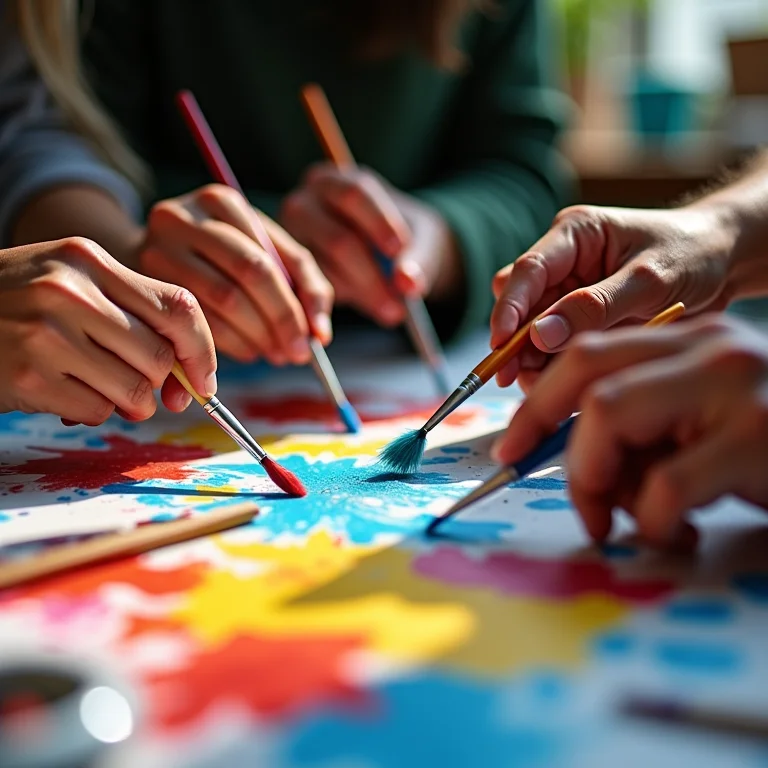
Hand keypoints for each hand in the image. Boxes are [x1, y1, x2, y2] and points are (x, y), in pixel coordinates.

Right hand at [0, 238, 216, 424]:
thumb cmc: (19, 305)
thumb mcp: (72, 284)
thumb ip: (133, 316)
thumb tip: (191, 379)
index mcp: (90, 260)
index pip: (179, 305)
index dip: (203, 350)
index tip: (204, 379)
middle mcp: (70, 290)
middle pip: (161, 355)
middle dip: (163, 385)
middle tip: (146, 390)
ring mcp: (46, 333)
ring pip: (135, 390)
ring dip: (129, 403)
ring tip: (100, 388)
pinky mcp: (27, 375)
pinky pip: (97, 411)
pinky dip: (93, 412)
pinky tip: (65, 392)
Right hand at [139, 184, 333, 363]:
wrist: (155, 254)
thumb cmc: (224, 257)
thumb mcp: (265, 253)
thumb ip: (304, 283)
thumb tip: (321, 334)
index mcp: (222, 202)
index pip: (268, 260)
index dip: (293, 306)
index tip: (310, 340)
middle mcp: (185, 217)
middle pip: (246, 276)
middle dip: (278, 321)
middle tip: (294, 353)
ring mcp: (157, 247)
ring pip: (220, 301)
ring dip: (255, 337)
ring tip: (273, 353)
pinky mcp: (143, 280)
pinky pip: (194, 320)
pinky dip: (228, 343)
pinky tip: (246, 350)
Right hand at [280, 164, 461, 324]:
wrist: (385, 255)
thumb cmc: (401, 239)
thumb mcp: (420, 241)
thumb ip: (418, 260)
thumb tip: (408, 283)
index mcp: (334, 181)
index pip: (354, 194)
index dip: (379, 224)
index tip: (401, 250)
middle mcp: (304, 204)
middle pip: (339, 241)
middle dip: (372, 278)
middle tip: (400, 307)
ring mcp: (291, 241)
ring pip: (327, 273)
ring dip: (362, 296)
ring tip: (392, 310)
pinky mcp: (289, 273)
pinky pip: (315, 292)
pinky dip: (346, 302)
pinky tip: (369, 305)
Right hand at [490, 204, 738, 388]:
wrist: (726, 262)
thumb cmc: (694, 253)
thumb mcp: (650, 279)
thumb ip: (595, 306)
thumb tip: (541, 335)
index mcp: (574, 235)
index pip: (527, 270)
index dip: (508, 309)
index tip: (500, 345)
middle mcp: (564, 263)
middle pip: (520, 305)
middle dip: (515, 343)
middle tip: (516, 378)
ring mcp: (570, 292)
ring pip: (532, 331)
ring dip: (533, 359)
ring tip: (543, 387)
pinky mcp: (581, 319)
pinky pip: (555, 346)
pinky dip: (555, 367)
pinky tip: (565, 385)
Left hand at [493, 315, 767, 549]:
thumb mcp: (701, 428)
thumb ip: (643, 427)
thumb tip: (567, 457)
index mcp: (690, 341)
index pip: (585, 355)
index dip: (537, 404)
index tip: (509, 448)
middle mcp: (710, 348)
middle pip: (588, 379)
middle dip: (555, 441)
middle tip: (563, 496)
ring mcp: (737, 385)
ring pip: (610, 417)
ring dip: (599, 482)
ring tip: (624, 519)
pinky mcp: (761, 434)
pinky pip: (665, 485)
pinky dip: (653, 521)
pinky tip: (675, 533)